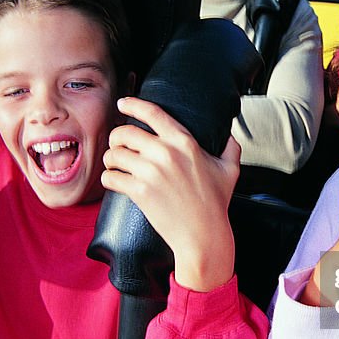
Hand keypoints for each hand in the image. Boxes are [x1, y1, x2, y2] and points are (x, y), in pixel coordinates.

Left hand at [102, 97, 239, 290]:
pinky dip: (109, 178)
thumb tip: (229, 135)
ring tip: (115, 163)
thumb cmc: (215, 204)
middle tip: (118, 144)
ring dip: (111, 158)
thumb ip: (230, 147)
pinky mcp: (140, 191)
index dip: (133, 104)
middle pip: (125, 132)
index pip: (152, 113)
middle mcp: (166, 153)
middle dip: (117, 137)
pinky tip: (115, 180)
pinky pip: (111, 177)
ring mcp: (151, 172)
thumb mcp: (230, 170)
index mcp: (185, 142)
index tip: (123, 103)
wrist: (203, 235)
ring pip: (114, 154)